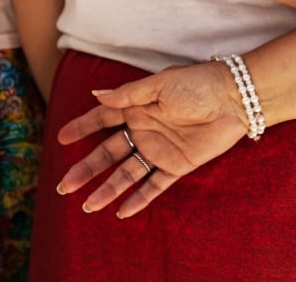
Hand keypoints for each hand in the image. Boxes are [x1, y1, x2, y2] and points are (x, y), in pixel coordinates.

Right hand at [56, 62, 245, 217]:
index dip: (83, 128)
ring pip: (128, 173)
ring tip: (88, 205)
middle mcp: (145, 130)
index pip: (103, 119)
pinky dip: (139, 198)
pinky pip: (155, 185)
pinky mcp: (178, 165)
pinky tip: (122, 211)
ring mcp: (160, 149)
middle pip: (110, 152)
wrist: (234, 99)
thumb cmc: (197, 84)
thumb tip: (96, 95)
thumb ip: (128, 94)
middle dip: (87, 168)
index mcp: (138, 107)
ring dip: (108, 188)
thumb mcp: (160, 84)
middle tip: (65, 185)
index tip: (61, 138)